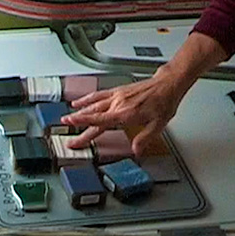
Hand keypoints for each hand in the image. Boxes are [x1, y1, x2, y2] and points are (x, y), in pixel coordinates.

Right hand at [61, 64, 191, 155]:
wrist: (167, 84)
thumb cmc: (164, 102)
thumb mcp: (159, 124)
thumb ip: (145, 138)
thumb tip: (136, 151)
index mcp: (127, 113)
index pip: (100, 119)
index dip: (84, 122)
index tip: (70, 124)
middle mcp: (119, 104)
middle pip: (94, 115)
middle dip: (78, 125)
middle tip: (68, 136)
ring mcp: (117, 96)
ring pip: (93, 104)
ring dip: (79, 112)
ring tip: (67, 119)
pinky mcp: (118, 91)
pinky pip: (99, 95)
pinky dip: (87, 99)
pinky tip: (80, 102)